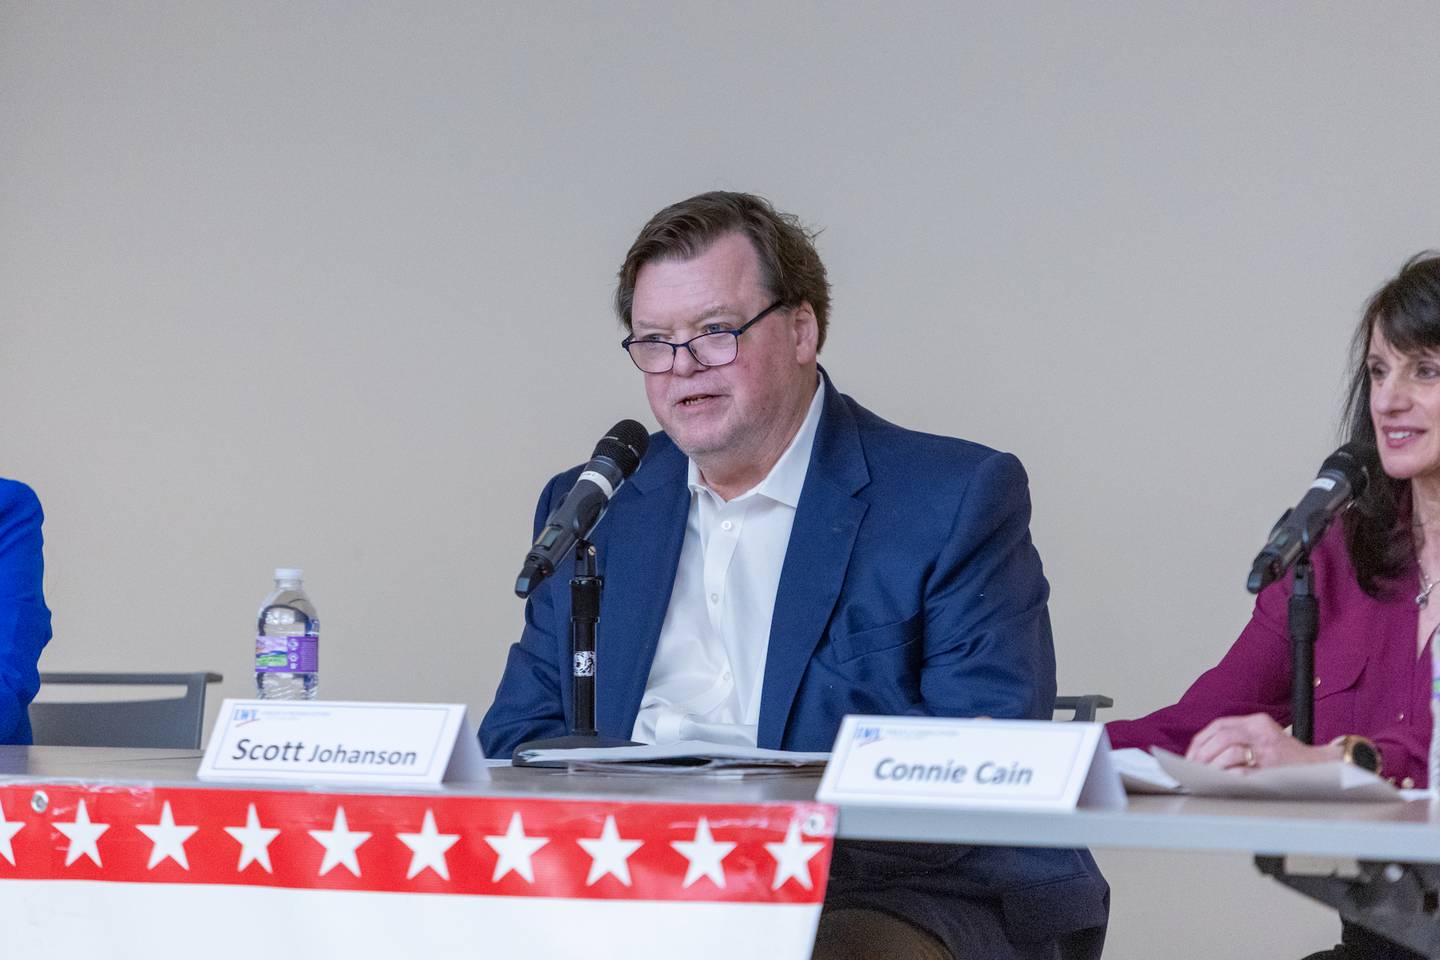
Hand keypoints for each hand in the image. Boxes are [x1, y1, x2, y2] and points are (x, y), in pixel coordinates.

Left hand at [1185, 713, 1339, 769]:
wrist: (1320, 768)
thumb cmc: (1288, 758)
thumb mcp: (1262, 740)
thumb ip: (1237, 741)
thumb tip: (1202, 756)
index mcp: (1257, 722)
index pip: (1219, 725)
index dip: (1201, 741)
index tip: (1191, 756)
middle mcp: (1262, 730)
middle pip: (1221, 736)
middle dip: (1203, 753)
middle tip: (1194, 768)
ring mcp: (1268, 748)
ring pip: (1230, 749)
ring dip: (1213, 764)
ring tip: (1206, 776)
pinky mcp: (1273, 765)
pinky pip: (1244, 769)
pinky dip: (1229, 775)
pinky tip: (1222, 781)